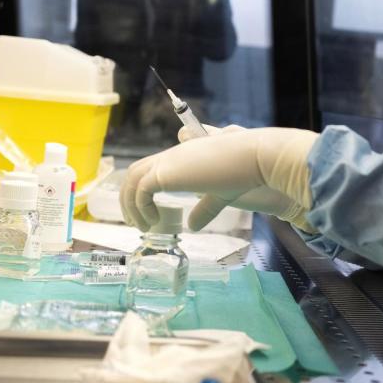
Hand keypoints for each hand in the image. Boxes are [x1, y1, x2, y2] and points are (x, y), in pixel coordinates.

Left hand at [121, 127, 319, 231]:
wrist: (253, 159)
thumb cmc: (243, 173)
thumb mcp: (219, 194)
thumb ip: (204, 208)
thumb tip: (191, 226)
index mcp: (182, 157)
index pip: (151, 167)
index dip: (142, 187)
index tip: (145, 209)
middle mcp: (171, 156)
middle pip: (134, 171)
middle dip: (129, 197)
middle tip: (136, 221)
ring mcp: (167, 162)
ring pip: (132, 179)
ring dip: (131, 204)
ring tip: (142, 226)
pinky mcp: (166, 172)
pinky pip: (142, 190)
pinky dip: (141, 207)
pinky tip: (153, 221)